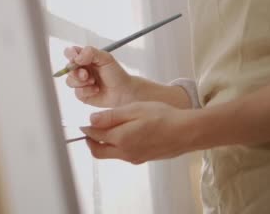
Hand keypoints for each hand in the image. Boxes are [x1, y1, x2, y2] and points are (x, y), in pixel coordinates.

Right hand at [63, 46, 137, 107]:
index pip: (70, 53)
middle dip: (76, 72)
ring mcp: (80, 83)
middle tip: (86, 74)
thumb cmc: (115, 73)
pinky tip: (96, 90)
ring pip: (69, 81)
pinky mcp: (82, 94)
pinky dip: (87, 91)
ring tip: (93, 82)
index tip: (75, 57)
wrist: (124, 91)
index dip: (69, 54)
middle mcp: (80, 70)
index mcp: (84, 58)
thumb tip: (76, 58)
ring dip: (81, 82)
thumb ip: (91, 53)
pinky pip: (77, 92)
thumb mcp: (106, 58)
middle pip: (67, 68)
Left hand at [79, 102, 197, 163]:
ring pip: (109, 154)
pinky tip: (124, 135)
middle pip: (98, 151)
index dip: (86, 128)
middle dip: (90, 141)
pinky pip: (122, 155)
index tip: (83, 122)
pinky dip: (116, 147)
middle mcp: (124, 152)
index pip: (94, 135)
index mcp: (120, 138)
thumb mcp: (134, 109)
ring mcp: (133, 158)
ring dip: (103, 144)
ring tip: (107, 129)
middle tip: (89, 129)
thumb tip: (91, 120)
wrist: (186, 132)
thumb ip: (110, 116)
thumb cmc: (162, 116)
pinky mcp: (141, 159)